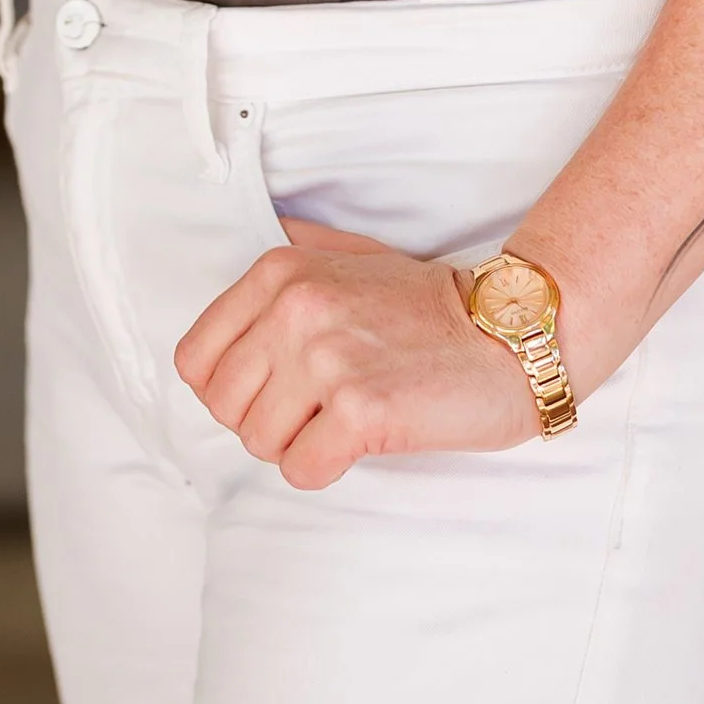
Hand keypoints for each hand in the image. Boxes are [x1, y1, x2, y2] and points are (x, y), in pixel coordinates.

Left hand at [173, 219, 536, 489]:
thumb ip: (300, 249)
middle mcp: (296, 307)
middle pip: (223, 405)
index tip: (275, 387)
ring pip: (257, 442)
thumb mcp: (355, 254)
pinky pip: (300, 470)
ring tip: (343, 419)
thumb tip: (258, 232)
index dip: (230, 386)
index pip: (196, 358)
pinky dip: (325, 469)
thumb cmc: (429, 307)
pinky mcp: (358, 408)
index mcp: (281, 272)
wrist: (508, 334)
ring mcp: (326, 357)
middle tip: (317, 408)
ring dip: (296, 445)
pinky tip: (361, 440)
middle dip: (264, 419)